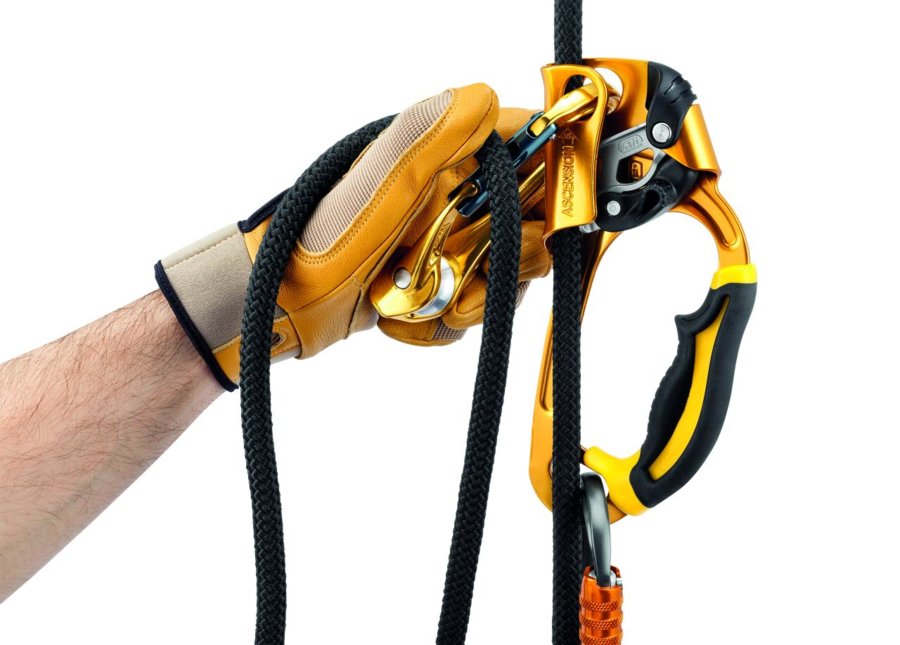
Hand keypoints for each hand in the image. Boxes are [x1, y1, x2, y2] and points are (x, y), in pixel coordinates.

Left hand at [156, 84, 549, 389]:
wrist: (281, 306)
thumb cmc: (316, 243)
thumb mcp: (373, 188)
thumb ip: (425, 139)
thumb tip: (479, 96)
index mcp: (442, 158)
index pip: (522, 145)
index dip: (550, 173)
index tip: (557, 212)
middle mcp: (450, 194)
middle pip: (528, 217)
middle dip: (513, 255)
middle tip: (481, 273)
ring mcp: (445, 238)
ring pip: (507, 267)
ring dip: (480, 296)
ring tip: (441, 305)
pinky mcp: (437, 278)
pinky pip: (476, 301)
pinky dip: (452, 321)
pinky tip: (417, 319)